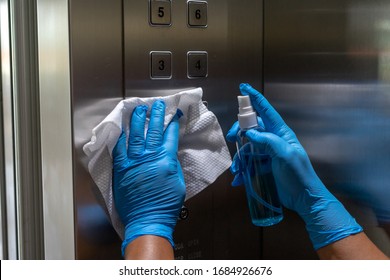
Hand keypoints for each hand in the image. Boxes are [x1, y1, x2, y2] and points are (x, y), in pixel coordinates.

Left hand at [112, 100, 185, 255]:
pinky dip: (120, 138)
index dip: (172, 123)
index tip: (173, 114)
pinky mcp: (121, 169)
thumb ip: (173, 164)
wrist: (147, 220)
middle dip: (155, 115)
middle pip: (152, 131)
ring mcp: (133, 162)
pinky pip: (119, 150)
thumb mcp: (178, 182)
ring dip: (137, 121)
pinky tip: (122, 129)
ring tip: (138, 109)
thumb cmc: (166, 205)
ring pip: (135, 136)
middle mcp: (149, 157)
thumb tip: (168, 153)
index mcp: (166, 160)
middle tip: (157, 104)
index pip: (169, 135)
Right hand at [226, 83, 361, 249]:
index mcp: (281, 133)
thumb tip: (250, 133)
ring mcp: (268, 154)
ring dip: (239, 156)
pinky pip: (249, 163)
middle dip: (239, 131)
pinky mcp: (264, 166)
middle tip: (232, 137)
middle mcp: (273, 140)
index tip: (243, 88)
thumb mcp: (285, 155)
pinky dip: (242, 170)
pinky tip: (239, 180)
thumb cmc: (298, 175)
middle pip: (252, 128)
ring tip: (236, 169)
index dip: (255, 99)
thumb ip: (268, 141)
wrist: (304, 199)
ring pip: (247, 147)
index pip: (266, 111)